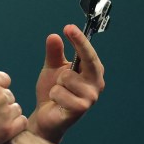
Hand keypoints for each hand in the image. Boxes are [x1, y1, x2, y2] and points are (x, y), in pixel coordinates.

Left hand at [30, 24, 104, 142]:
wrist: (46, 116)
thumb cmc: (53, 91)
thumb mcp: (52, 68)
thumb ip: (54, 53)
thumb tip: (54, 36)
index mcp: (92, 72)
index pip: (89, 52)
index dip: (80, 39)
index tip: (69, 27)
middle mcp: (96, 83)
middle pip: (88, 60)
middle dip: (77, 46)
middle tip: (66, 32)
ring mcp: (90, 97)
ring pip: (67, 77)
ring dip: (56, 83)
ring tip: (58, 92)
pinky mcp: (81, 108)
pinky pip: (60, 92)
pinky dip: (54, 94)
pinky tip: (57, 102)